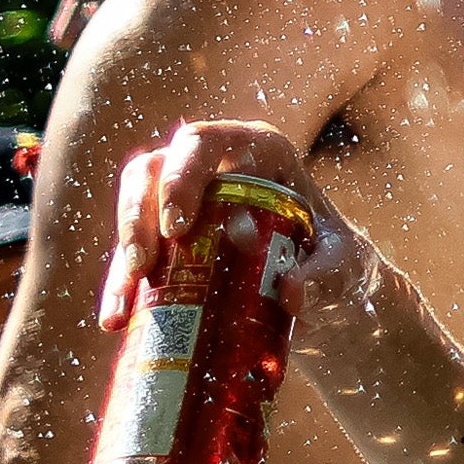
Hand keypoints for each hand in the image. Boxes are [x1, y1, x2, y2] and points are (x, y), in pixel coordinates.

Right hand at [96, 121, 370, 338]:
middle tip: (145, 266)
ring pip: (134, 213)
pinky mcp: (170, 246)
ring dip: (123, 258)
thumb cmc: (341, 266)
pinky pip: (133, 259)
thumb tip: (291, 291)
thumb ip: (329, 274)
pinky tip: (117, 320)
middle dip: (138, 216)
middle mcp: (214, 169)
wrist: (333, 301)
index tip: (178, 227)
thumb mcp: (347, 266)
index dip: (182, 176)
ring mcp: (186, 206)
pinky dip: (122, 289)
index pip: (206, 142)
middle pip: (153, 171)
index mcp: (259, 152)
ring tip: (123, 305)